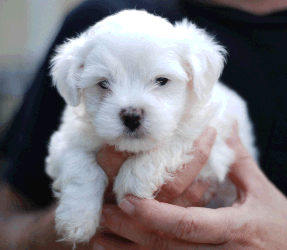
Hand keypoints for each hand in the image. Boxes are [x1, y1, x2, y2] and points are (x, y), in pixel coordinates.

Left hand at [95, 122, 286, 248]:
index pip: (187, 223)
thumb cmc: (280, 225)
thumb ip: (237, 159)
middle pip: (167, 245)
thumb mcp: (261, 191)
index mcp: (234, 228)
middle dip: (132, 231)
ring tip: (100, 239)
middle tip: (104, 214)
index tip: (128, 199)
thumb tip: (225, 126)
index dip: (155, 214)